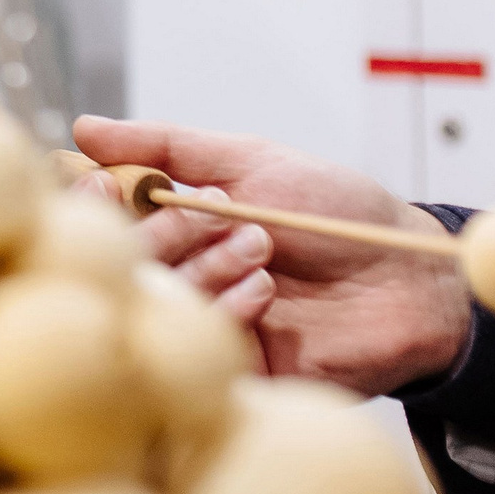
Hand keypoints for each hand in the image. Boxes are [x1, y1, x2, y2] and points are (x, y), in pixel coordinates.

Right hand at [74, 115, 472, 395]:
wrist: (410, 279)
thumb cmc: (338, 214)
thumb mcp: (252, 161)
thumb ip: (168, 144)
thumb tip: (84, 127)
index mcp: (174, 222)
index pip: (99, 216)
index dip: (94, 201)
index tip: (111, 186)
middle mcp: (179, 272)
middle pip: (120, 260)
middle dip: (165, 231)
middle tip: (219, 212)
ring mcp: (203, 320)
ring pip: (157, 300)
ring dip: (206, 264)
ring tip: (262, 247)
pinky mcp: (231, 366)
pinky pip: (197, 343)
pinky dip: (227, 308)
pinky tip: (267, 293)